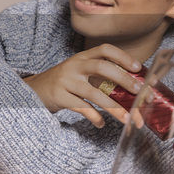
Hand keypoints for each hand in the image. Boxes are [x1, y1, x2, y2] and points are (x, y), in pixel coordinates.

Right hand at [22, 44, 141, 126]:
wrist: (34, 90)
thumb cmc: (65, 83)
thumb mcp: (80, 72)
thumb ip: (100, 75)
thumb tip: (134, 86)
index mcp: (82, 57)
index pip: (105, 49)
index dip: (123, 56)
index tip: (138, 68)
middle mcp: (74, 66)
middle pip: (101, 67)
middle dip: (123, 79)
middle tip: (139, 93)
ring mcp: (66, 81)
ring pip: (94, 93)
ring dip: (114, 107)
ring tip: (128, 119)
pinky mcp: (59, 97)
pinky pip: (81, 107)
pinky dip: (94, 117)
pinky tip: (102, 123)